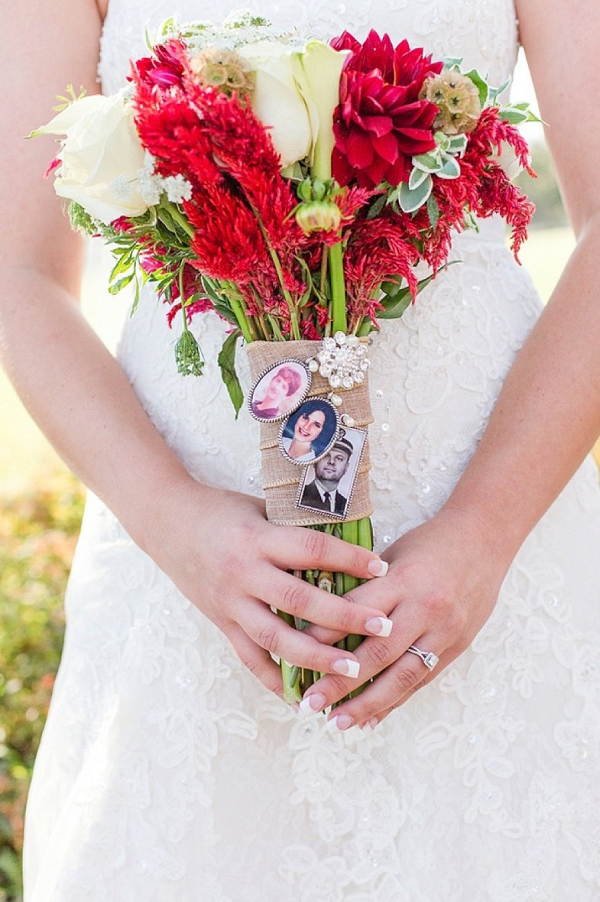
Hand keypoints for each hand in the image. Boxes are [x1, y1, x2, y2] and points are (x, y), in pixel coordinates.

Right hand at [142, 479, 392, 698]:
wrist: (167, 523)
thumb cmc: (221, 510)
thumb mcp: (260, 510)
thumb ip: (295, 530)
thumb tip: (346, 543)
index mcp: (257, 538)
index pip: (311, 550)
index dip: (349, 559)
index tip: (381, 568)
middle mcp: (243, 573)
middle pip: (299, 601)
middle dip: (344, 617)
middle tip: (383, 627)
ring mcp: (230, 603)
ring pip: (276, 639)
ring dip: (316, 658)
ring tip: (352, 670)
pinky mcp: (220, 622)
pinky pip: (250, 658)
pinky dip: (274, 680)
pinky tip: (301, 697)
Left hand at [299, 507, 510, 727]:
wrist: (485, 540)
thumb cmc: (430, 543)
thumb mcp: (393, 555)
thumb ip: (366, 587)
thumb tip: (322, 616)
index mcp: (403, 579)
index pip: (356, 613)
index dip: (324, 637)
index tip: (295, 656)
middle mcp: (425, 608)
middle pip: (378, 654)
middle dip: (340, 683)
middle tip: (310, 704)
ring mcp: (444, 631)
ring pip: (402, 676)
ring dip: (368, 705)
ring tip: (339, 723)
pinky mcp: (457, 646)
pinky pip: (422, 680)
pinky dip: (395, 701)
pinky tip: (372, 719)